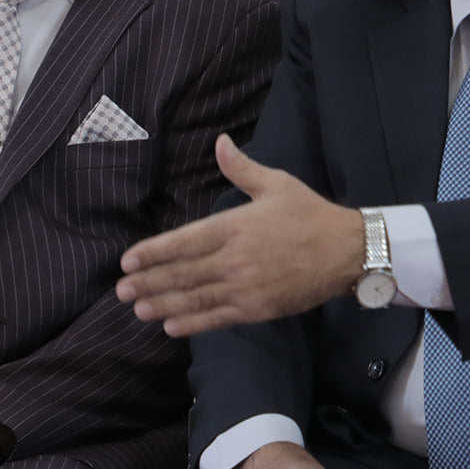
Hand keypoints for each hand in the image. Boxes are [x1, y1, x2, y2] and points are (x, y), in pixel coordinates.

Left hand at [118, 135, 364, 335]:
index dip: (152, 253)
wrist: (347, 250)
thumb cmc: (310, 214)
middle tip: (122, 291)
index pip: (183, 242)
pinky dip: (192, 324)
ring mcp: (245, 287)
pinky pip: (217, 318)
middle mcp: (235, 258)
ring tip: (138, 309)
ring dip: (162, 305)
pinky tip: (171, 326)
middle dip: (148, 283)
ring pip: (194, 299)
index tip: (128, 262)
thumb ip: (241, 168)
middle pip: (181, 274)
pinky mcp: (257, 309)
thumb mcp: (276, 184)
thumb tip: (220, 142)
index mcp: (235, 226)